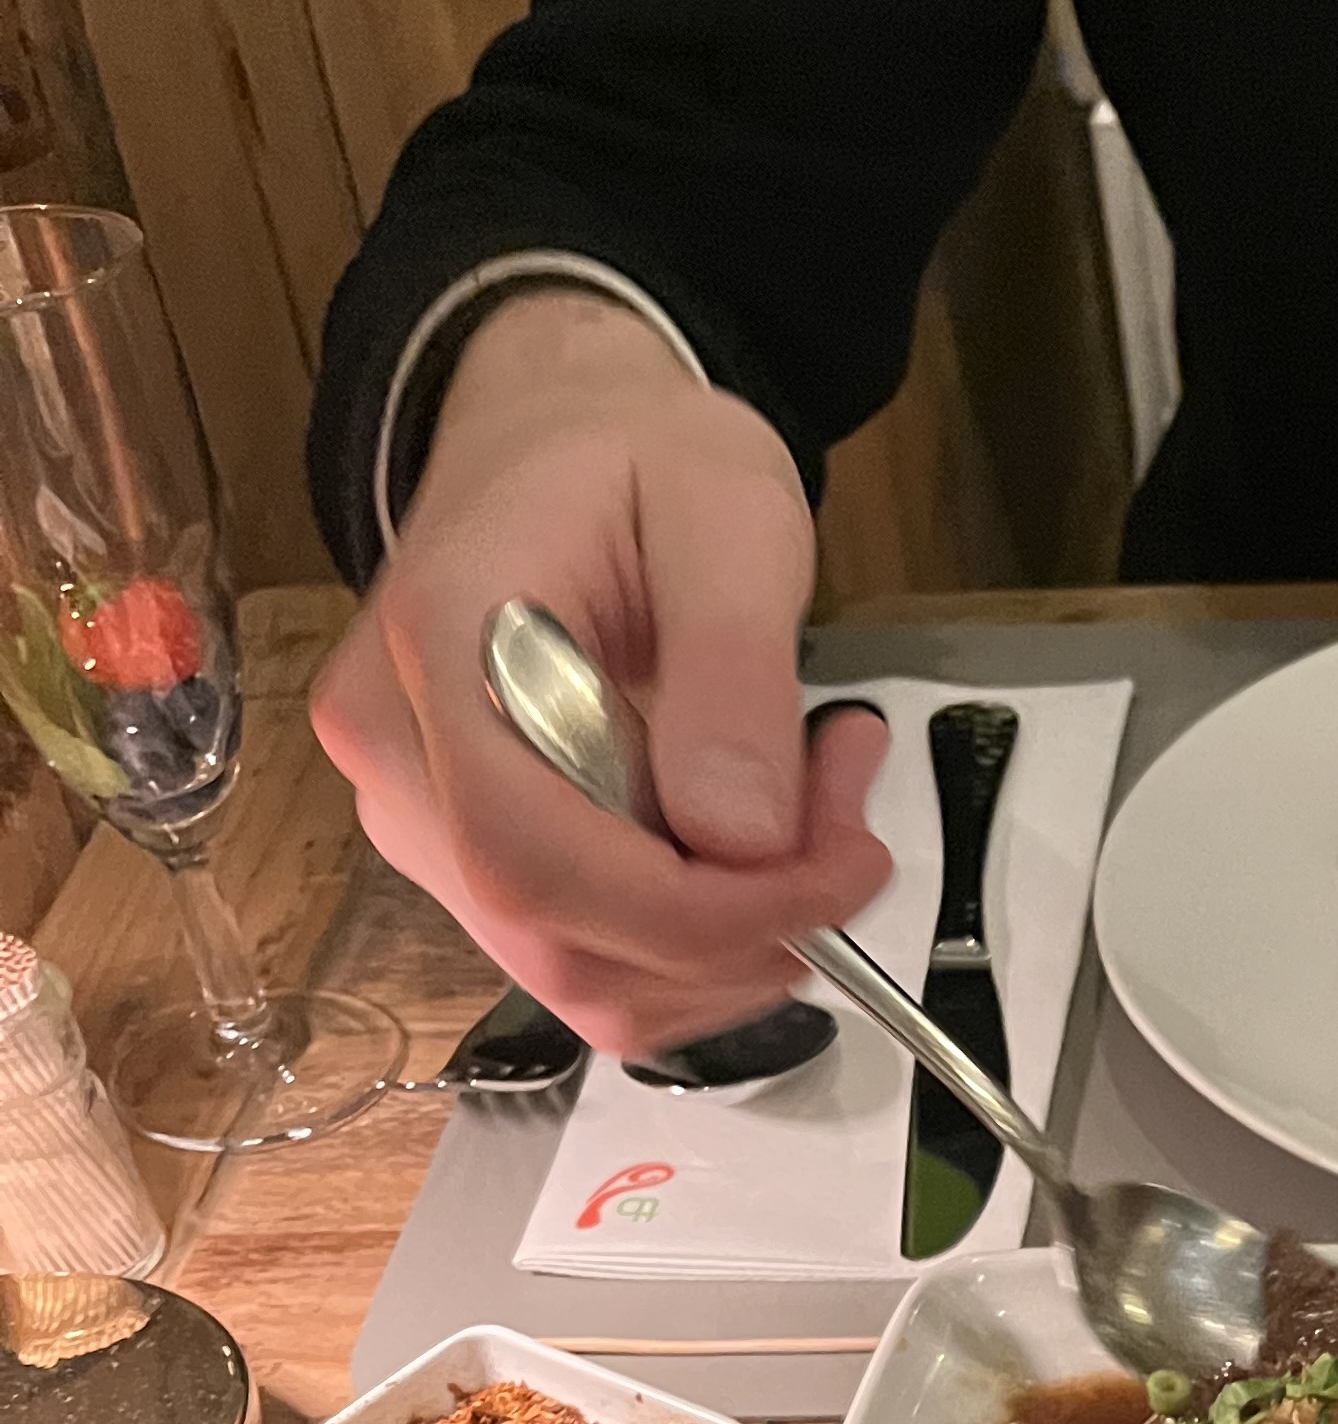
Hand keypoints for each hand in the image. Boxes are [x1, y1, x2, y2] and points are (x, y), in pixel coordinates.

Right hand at [311, 290, 889, 1057]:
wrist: (551, 442)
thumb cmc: (636, 455)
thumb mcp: (727, 508)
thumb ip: (733, 663)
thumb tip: (741, 838)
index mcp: (437, 655)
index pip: (535, 862)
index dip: (702, 913)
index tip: (842, 867)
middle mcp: (398, 765)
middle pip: (563, 944)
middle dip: (742, 930)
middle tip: (853, 830)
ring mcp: (421, 827)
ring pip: (586, 981)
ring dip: (734, 945)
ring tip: (817, 812)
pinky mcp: (473, 867)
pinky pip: (595, 962)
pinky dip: (703, 943)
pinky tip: (758, 844)